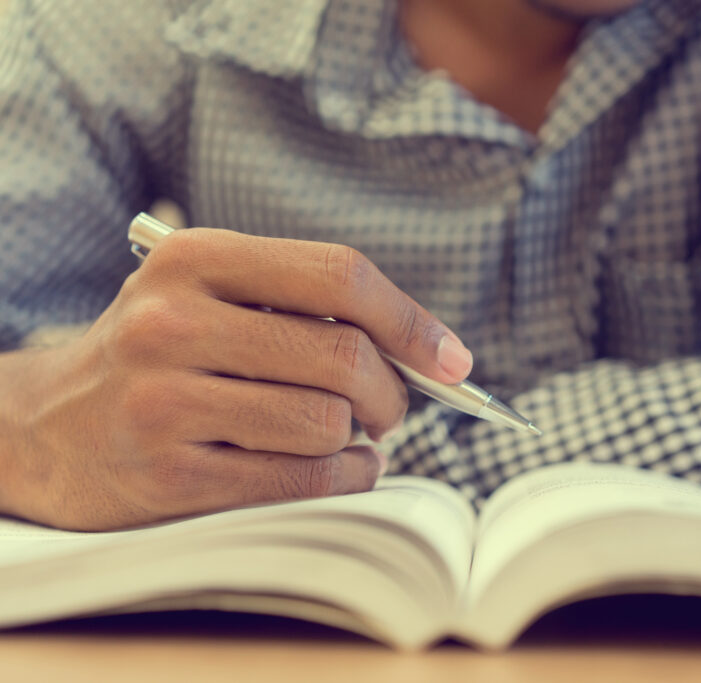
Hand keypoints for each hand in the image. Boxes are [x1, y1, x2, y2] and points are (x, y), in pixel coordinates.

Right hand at [0, 228, 472, 530]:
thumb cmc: (159, 355)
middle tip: (394, 408)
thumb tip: (428, 352)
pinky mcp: (168, 476)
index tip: (452, 359)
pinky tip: (340, 467)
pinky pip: (300, 479)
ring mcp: (164, 401)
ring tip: (354, 438)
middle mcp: (173, 322)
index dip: (411, 320)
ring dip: (364, 439)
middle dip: (393, 391)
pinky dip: (343, 477)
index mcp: (196, 259)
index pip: (339, 275)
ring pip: (327, 422)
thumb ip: (306, 307)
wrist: (43, 428)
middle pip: (343, 355)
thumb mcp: (211, 297)